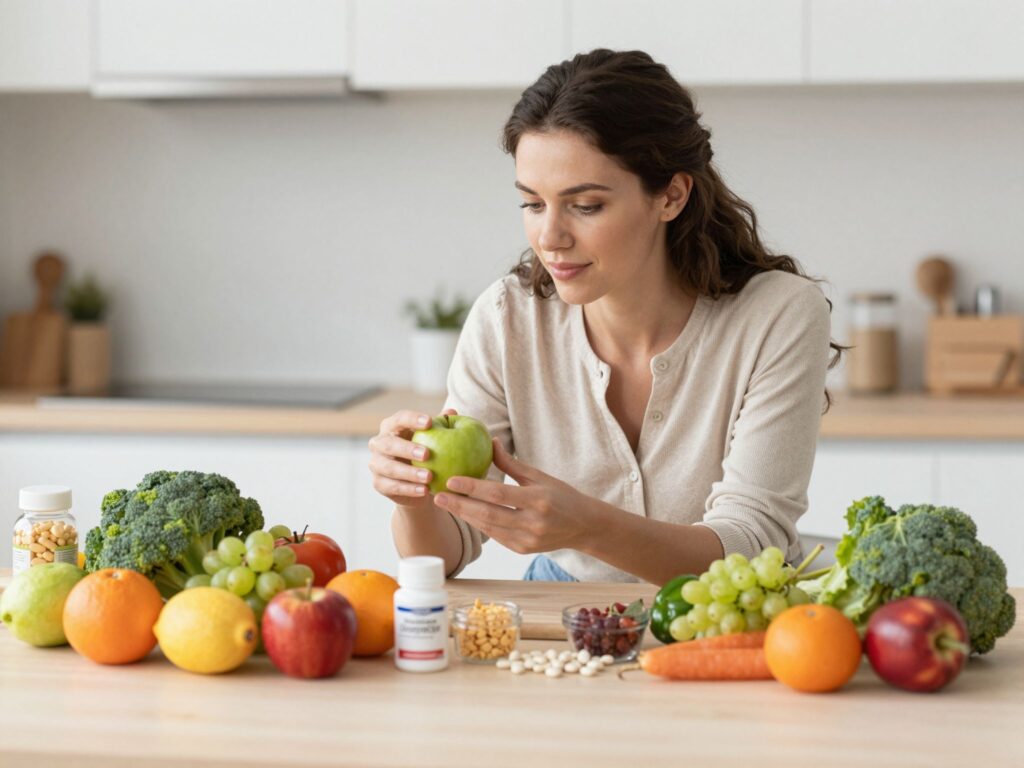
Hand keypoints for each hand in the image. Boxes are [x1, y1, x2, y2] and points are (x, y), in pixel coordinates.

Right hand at [368, 407, 457, 509]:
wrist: (418, 483)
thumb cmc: (426, 453)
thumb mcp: (434, 438)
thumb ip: (441, 425)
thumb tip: (452, 411)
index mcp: (392, 426)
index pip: (399, 418)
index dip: (413, 419)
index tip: (430, 422)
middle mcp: (379, 443)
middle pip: (389, 444)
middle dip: (407, 448)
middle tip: (427, 454)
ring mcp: (376, 464)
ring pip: (389, 467)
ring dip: (409, 472)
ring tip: (429, 477)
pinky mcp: (378, 483)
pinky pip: (392, 487)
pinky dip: (409, 489)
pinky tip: (425, 490)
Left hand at [433, 438, 590, 553]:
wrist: (584, 526)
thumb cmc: (562, 496)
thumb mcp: (540, 476)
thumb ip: (512, 464)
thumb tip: (490, 442)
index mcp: (538, 500)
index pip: (498, 494)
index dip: (472, 488)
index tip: (451, 480)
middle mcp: (533, 523)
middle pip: (488, 514)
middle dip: (460, 505)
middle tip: (437, 495)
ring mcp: (527, 540)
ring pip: (488, 528)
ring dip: (465, 515)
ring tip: (446, 504)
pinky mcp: (522, 550)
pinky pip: (495, 536)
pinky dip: (478, 524)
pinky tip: (465, 514)